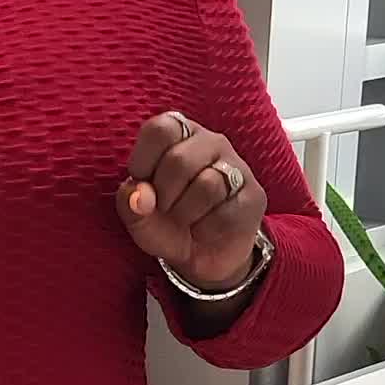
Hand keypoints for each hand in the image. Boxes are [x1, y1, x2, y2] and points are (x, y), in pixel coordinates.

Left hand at [116, 112, 267, 288]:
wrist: (202, 256)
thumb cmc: (167, 224)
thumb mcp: (138, 215)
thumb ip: (129, 201)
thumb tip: (140, 194)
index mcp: (180, 135)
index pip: (160, 128)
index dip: (143, 160)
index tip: (142, 184)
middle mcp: (211, 143)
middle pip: (180, 160)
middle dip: (164, 195)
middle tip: (165, 208)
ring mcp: (237, 167)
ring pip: (207, 185)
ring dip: (186, 214)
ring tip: (186, 220)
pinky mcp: (254, 196)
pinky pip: (225, 212)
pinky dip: (206, 230)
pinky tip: (205, 230)